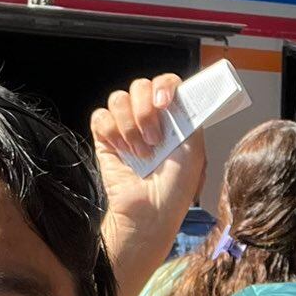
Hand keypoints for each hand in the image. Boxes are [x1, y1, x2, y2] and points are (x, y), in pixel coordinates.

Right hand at [89, 75, 207, 270]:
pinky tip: (123, 152)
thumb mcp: (195, 149)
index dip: (163, 86)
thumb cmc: (176, 187)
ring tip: (141, 153)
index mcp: (173, 117)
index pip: (166, 83)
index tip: (164, 104)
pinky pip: (100, 116)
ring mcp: (126, 126)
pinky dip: (112, 132)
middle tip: (155, 140)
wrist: (151, 211)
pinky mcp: (105, 138)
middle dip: (146, 112)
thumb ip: (190, 116)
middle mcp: (149, 118)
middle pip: (140, 85)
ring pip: (118, 99)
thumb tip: (182, 92)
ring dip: (131, 126)